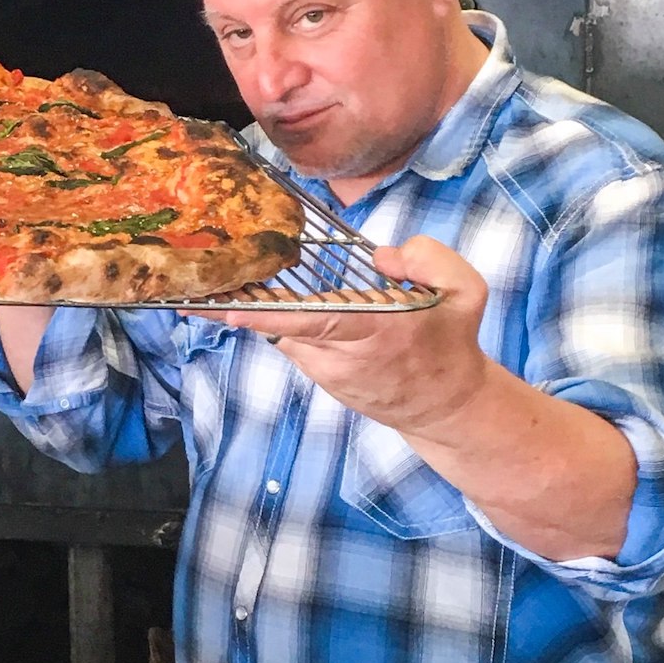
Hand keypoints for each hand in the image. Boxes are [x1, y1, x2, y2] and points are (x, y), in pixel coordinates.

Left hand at [181, 235, 493, 437]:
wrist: (447, 406)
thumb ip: (430, 258)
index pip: (319, 321)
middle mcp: (349, 356)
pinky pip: (295, 344)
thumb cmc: (451, 341)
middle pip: (286, 327)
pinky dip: (284, 325)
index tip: (231, 310)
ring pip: (288, 334)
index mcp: (382, 330)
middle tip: (198, 292)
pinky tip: (278, 308)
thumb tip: (380, 256)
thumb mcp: (466, 292)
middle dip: (241, 310)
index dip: (272, 315)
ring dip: (269, 314)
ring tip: (238, 286)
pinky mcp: (323, 381)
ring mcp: (332, 373)